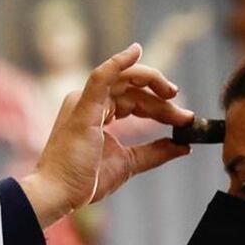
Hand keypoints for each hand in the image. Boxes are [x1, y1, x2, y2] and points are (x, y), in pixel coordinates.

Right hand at [18, 44, 192, 227]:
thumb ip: (155, 152)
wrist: (59, 193)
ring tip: (172, 93)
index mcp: (96, 113)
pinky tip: (135, 51)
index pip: (134, 101)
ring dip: (151, 81)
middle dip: (161, 100)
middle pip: (133, 90)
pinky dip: (118, 62)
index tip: (184, 120)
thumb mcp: (129, 163)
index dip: (160, 108)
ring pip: (123, 79)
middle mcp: (89, 102)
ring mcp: (84, 102)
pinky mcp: (83, 106)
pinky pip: (102, 76)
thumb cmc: (84, 180)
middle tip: (185, 115)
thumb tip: (183, 146)